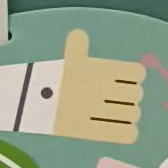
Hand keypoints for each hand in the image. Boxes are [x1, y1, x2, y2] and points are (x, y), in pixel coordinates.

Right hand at [52, 31, 146, 147]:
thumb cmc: (53, 81)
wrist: (31, 102)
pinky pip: (126, 133)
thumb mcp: (66, 63)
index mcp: (99, 69)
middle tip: (119, 101)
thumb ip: (76, 49)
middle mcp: (100, 88)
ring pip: (133, 113)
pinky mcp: (93, 129)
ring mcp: (96, 109)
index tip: (125, 82)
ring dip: (129, 114)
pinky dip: (128, 131)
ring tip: (118, 113)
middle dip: (130, 98)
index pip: (136, 73)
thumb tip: (77, 34)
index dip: (133, 78)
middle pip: (136, 94)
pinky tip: (123, 129)